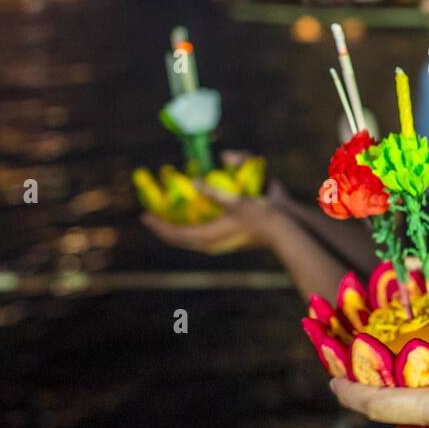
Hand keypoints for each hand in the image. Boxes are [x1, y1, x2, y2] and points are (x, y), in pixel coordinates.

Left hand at [141, 151, 280, 254]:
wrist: (284, 228)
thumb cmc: (259, 215)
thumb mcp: (235, 201)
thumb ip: (213, 193)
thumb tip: (193, 184)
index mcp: (208, 238)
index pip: (175, 234)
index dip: (158, 225)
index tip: (144, 215)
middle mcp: (210, 243)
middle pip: (179, 238)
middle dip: (164, 226)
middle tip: (152, 214)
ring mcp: (219, 242)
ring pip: (190, 237)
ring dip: (177, 226)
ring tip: (168, 214)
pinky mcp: (227, 237)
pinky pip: (201, 233)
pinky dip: (192, 224)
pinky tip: (193, 212)